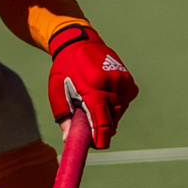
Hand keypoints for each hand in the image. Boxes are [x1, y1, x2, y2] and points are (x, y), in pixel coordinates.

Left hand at [45, 24, 137, 148]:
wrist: (79, 41)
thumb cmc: (65, 68)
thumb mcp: (57, 90)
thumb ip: (64, 115)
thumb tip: (68, 140)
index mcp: (94, 90)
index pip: (102, 124)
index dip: (100, 139)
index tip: (94, 145)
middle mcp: (113, 87)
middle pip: (111, 122)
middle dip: (100, 127)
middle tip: (87, 122)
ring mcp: (124, 84)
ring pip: (118, 114)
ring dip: (108, 115)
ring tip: (93, 102)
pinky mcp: (130, 82)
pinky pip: (124, 104)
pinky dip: (115, 106)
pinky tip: (104, 96)